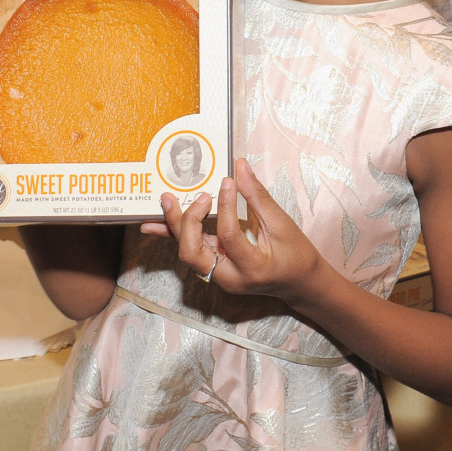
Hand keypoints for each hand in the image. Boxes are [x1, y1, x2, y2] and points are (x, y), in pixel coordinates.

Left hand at [141, 159, 325, 302]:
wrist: (298, 283)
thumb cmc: (295, 255)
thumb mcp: (282, 225)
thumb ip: (258, 197)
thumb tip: (240, 167)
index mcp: (252, 268)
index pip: (228, 235)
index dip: (226, 205)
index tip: (227, 181)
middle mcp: (230, 278)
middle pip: (193, 252)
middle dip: (188, 221)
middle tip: (198, 196)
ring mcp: (218, 278)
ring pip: (187, 253)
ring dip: (176, 226)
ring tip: (166, 201)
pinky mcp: (213, 270)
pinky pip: (191, 251)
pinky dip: (175, 236)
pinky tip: (153, 225)